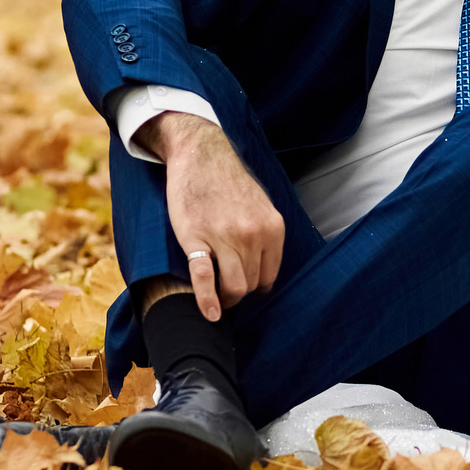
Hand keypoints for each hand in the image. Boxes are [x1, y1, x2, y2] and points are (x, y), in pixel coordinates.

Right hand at [141, 111, 284, 321]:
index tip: (243, 287)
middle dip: (238, 294)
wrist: (201, 155)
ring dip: (224, 299)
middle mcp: (254, 235)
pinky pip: (205, 278)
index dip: (255, 286)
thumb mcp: (260, 205)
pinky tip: (209, 315)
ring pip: (233, 287)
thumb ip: (265, 235)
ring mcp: (225, 238)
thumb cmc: (228, 182)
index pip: (269, 277)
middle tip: (225, 293)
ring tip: (216, 298)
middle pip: (250, 285)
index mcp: (273, 228)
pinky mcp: (196, 238)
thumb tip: (264, 268)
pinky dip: (207, 301)